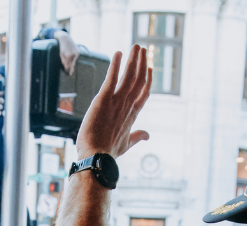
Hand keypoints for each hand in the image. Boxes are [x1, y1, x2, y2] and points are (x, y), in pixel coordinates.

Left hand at [54, 30, 78, 74]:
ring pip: (74, 60)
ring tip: (71, 70)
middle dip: (71, 69)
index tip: (67, 73)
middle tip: (70, 74)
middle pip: (72, 64)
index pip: (68, 65)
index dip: (68, 69)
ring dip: (72, 64)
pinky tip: (72, 62)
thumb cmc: (62, 47)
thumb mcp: (61, 54)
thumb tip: (66, 67)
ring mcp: (77, 52)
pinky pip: (76, 57)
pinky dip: (74, 59)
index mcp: (68, 55)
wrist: (66, 38)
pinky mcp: (79, 51)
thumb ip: (64, 61)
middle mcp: (74, 54)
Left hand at [75, 45, 151, 160]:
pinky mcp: (103, 100)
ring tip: (136, 46)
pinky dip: (115, 65)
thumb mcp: (126, 143)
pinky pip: (111, 79)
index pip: (144, 93)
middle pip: (139, 80)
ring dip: (133, 60)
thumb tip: (148, 135)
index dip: (148, 79)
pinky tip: (118, 53)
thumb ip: (137, 136)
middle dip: (142, 63)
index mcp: (132, 115)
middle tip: (143, 49)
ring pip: (129, 76)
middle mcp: (127, 106)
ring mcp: (116, 102)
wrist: (96, 156)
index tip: (150, 67)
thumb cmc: (108, 152)